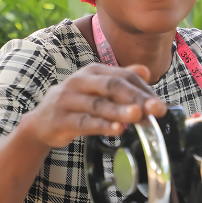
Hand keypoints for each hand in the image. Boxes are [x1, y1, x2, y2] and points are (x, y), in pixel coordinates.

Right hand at [22, 63, 166, 148]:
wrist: (41, 122)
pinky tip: (118, 130)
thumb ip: (122, 80)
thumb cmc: (76, 104)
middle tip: (156, 109)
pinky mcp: (61, 119)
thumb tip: (147, 72)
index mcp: (93, 72)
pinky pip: (84, 122)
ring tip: (138, 116)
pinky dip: (102, 126)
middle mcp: (80, 81)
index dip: (143, 90)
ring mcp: (69, 100)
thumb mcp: (98, 89)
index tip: (160, 104)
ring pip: (98, 105)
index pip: (123, 76)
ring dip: (120, 111)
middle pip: (112, 87)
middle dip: (136, 98)